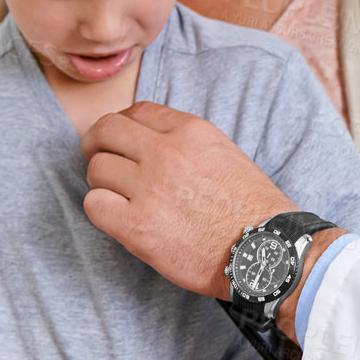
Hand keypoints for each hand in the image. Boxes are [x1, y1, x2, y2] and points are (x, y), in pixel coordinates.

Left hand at [81, 102, 295, 298]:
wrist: (264, 249)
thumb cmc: (250, 207)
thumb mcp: (223, 153)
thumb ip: (184, 142)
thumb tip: (147, 143)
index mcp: (189, 130)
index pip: (136, 111)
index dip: (121, 126)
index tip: (119, 141)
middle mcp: (166, 153)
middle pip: (105, 131)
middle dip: (96, 144)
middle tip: (98, 159)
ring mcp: (149, 188)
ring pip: (96, 169)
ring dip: (101, 182)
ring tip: (116, 197)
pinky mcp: (137, 226)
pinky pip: (95, 205)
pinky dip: (101, 210)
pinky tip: (119, 218)